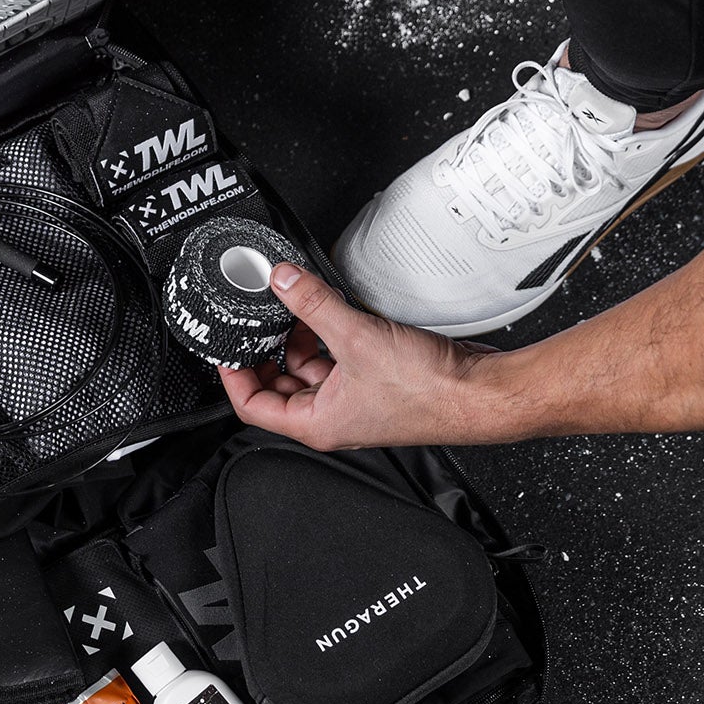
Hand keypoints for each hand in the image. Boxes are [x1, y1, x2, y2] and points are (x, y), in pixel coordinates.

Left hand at [217, 263, 498, 448]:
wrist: (479, 394)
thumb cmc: (430, 392)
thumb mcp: (356, 337)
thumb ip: (313, 305)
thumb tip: (282, 281)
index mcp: (316, 423)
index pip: (252, 405)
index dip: (233, 374)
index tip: (225, 347)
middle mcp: (333, 416)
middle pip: (279, 384)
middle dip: (268, 349)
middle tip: (260, 317)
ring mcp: (355, 400)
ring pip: (310, 368)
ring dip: (300, 338)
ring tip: (294, 306)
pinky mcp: (376, 382)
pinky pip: (338, 358)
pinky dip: (329, 335)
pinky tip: (331, 311)